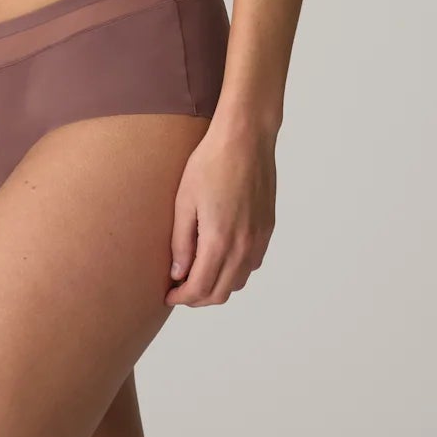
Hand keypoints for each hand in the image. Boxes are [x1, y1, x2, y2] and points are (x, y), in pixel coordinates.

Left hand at [165, 116, 275, 306]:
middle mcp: (244, 246)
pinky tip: (220, 256)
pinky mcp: (267, 228)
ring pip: (238, 281)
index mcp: (220, 240)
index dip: (182, 298)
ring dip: (218, 285)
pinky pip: (252, 264)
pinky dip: (235, 270)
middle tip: (179, 289)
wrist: (245, 139)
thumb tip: (178, 273)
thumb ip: (181, 242)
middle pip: (221, 292)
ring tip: (197, 273)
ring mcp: (259, 238)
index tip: (168, 295)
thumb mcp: (184, 201)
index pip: (201, 288)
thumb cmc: (211, 163)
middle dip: (198, 297)